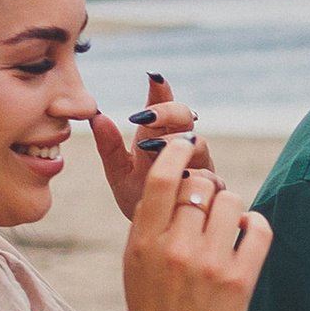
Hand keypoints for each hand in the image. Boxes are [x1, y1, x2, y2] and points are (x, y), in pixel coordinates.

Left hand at [92, 71, 212, 216]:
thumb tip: (96, 116)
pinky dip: (196, 177)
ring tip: (154, 148)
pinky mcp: (213, 192)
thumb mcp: (118, 172)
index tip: (152, 77)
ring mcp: (202, 168)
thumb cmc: (139, 197)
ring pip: (199, 145)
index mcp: (160, 137)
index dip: (161, 90)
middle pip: (186, 118)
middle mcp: (185, 147)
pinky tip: (182, 179)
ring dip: (177, 144)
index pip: (164, 106)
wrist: (158, 234)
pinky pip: (211, 179)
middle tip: (144, 117)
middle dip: (167, 113)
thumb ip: (109, 146)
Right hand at [118, 138, 270, 310]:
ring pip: (231, 201)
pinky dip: (254, 223)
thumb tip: (175, 174)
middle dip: (205, 187)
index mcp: (144, 240)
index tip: (186, 144)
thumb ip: (150, 219)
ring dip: (230, 206)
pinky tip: (245, 232)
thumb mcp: (135, 260)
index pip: (164, 178)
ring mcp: (210, 265)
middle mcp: (176, 249)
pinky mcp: (240, 281)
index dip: (177, 152)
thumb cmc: (152, 305)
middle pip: (200, 186)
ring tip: (224, 224)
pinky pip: (258, 228)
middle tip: (206, 201)